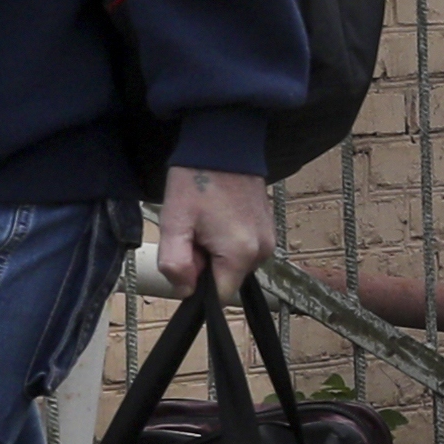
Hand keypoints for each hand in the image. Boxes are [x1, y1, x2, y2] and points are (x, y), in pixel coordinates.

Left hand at [159, 164, 275, 301]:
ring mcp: (268, 239)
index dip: (197, 282)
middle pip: (227, 279)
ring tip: (207, 220)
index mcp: (240, 254)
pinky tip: (219, 215)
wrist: (222, 145)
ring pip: (235, 265)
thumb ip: (175, 264)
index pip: (218, 298)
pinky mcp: (268, 228)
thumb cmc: (196, 181)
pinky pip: (245, 249)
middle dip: (206, 264)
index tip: (190, 253)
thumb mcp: (174, 222)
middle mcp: (261, 251)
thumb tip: (186, 289)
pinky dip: (229, 240)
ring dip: (217, 252)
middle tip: (195, 231)